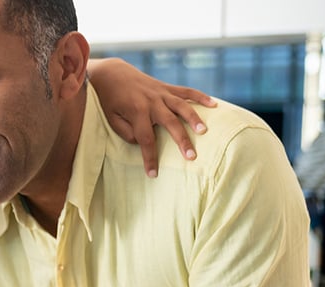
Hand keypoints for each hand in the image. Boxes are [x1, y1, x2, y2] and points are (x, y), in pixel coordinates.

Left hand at [89, 57, 216, 177]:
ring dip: (194, 118)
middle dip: (181, 141)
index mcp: (136, 112)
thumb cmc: (110, 100)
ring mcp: (161, 93)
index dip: (150, 158)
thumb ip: (126, 132)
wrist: (112, 74)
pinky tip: (214, 105)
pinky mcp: (167, 87)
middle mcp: (152, 102)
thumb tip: (142, 142)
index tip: (154, 174)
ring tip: (204, 131)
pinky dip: (201, 97)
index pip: (146, 140)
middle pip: (170, 124)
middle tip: (191, 157)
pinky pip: (187, 91)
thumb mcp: (111, 119)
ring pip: (182, 106)